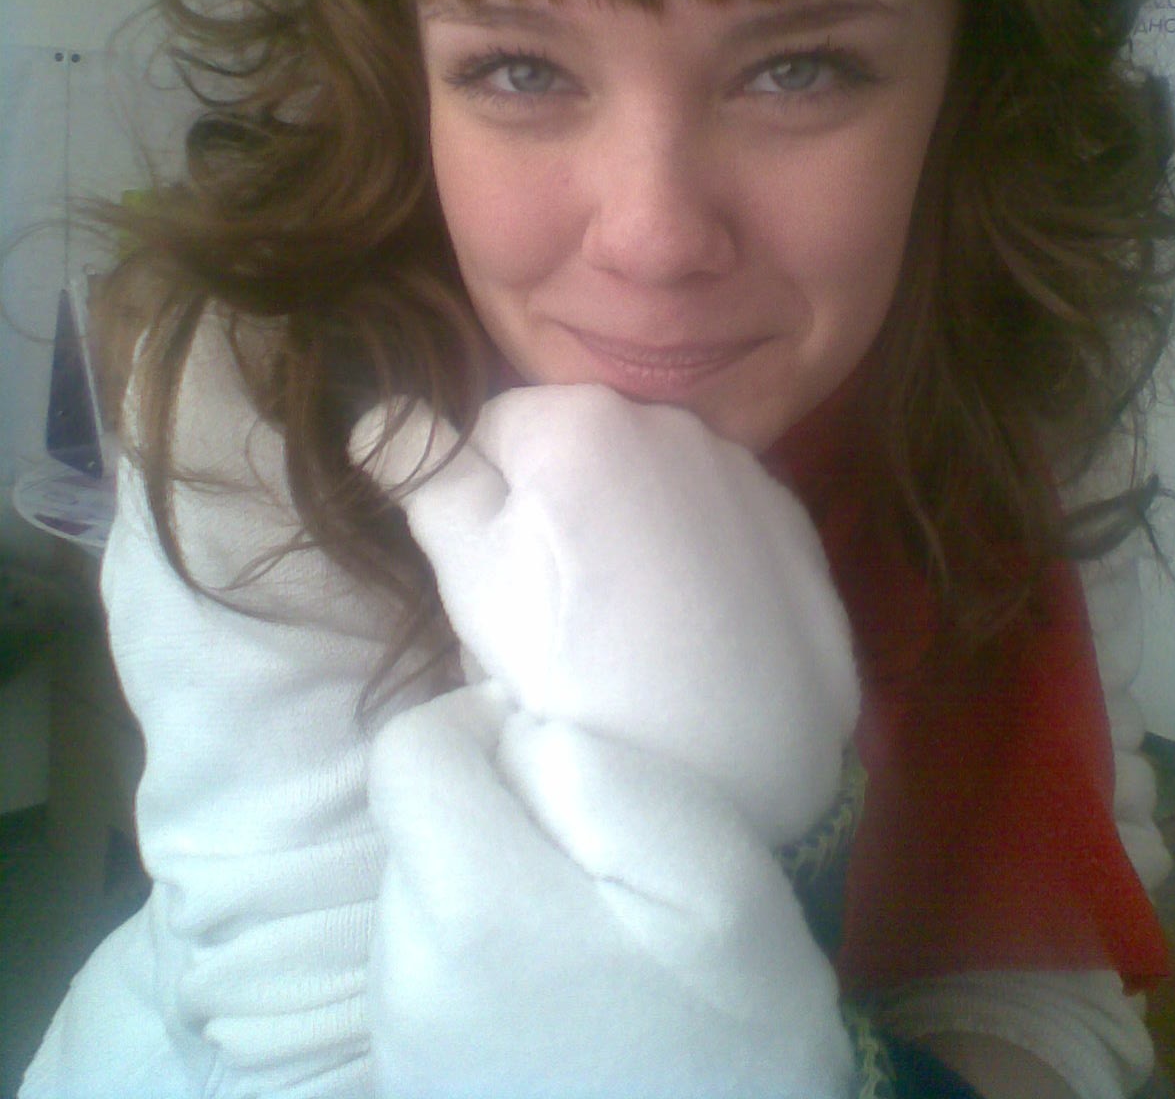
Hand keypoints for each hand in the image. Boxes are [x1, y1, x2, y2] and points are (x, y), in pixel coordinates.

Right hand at [354, 384, 857, 844]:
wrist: (725, 765)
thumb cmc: (571, 665)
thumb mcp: (469, 571)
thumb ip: (423, 472)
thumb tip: (375, 409)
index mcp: (582, 417)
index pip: (497, 430)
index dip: (485, 505)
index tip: (505, 577)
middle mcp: (674, 421)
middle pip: (583, 451)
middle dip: (564, 506)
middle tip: (566, 608)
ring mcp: (748, 476)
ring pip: (656, 485)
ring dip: (636, 526)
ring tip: (636, 626)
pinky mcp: (799, 534)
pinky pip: (724, 525)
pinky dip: (705, 558)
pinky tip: (700, 628)